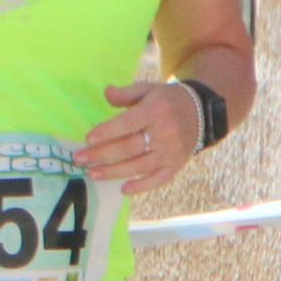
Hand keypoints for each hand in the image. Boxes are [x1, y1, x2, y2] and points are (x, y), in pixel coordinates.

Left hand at [81, 75, 208, 193]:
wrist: (201, 113)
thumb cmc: (166, 101)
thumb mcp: (148, 90)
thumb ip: (126, 93)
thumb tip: (106, 93)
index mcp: (156, 110)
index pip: (128, 123)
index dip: (108, 131)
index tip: (88, 139)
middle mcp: (165, 133)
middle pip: (130, 147)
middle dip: (102, 154)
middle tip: (80, 159)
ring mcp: (171, 152)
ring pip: (140, 166)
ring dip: (114, 172)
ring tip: (92, 174)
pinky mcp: (176, 166)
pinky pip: (158, 179)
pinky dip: (142, 186)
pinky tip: (123, 190)